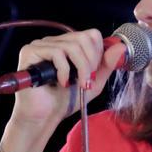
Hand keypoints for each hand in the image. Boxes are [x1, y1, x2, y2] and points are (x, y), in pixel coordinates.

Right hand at [9, 28, 126, 129]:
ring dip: (80, 68)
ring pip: (72, 45)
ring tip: (77, 84)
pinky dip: (64, 70)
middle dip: (90, 62)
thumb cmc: (64, 101)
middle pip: (83, 37)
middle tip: (87, 81)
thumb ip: (106, 65)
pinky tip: (62, 83)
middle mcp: (54, 42)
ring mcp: (41, 45)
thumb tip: (121, 47)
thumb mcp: (93, 82)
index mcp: (67, 45)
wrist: (44, 117)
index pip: (90, 34)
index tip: (93, 74)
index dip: (97, 54)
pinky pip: (56, 52)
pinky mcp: (30, 51)